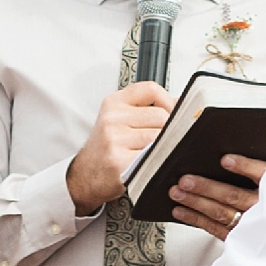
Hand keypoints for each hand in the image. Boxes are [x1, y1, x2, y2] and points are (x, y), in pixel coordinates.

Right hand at [67, 80, 175, 214]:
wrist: (86, 175)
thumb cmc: (106, 148)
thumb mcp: (120, 119)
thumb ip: (147, 108)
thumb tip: (180, 104)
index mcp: (113, 103)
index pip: (151, 90)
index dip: (168, 102)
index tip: (171, 114)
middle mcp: (112, 118)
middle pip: (161, 116)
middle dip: (167, 130)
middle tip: (159, 141)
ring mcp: (114, 139)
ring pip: (160, 137)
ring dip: (163, 147)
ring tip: (152, 153)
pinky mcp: (119, 161)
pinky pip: (153, 157)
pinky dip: (157, 161)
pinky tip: (148, 164)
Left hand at [167, 150, 265, 241]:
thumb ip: (257, 166)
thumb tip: (225, 155)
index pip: (262, 174)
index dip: (244, 167)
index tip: (225, 160)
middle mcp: (264, 209)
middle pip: (233, 196)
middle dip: (207, 188)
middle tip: (185, 180)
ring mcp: (251, 227)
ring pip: (220, 213)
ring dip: (196, 203)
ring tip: (177, 193)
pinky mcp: (240, 239)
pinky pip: (215, 229)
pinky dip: (196, 219)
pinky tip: (181, 211)